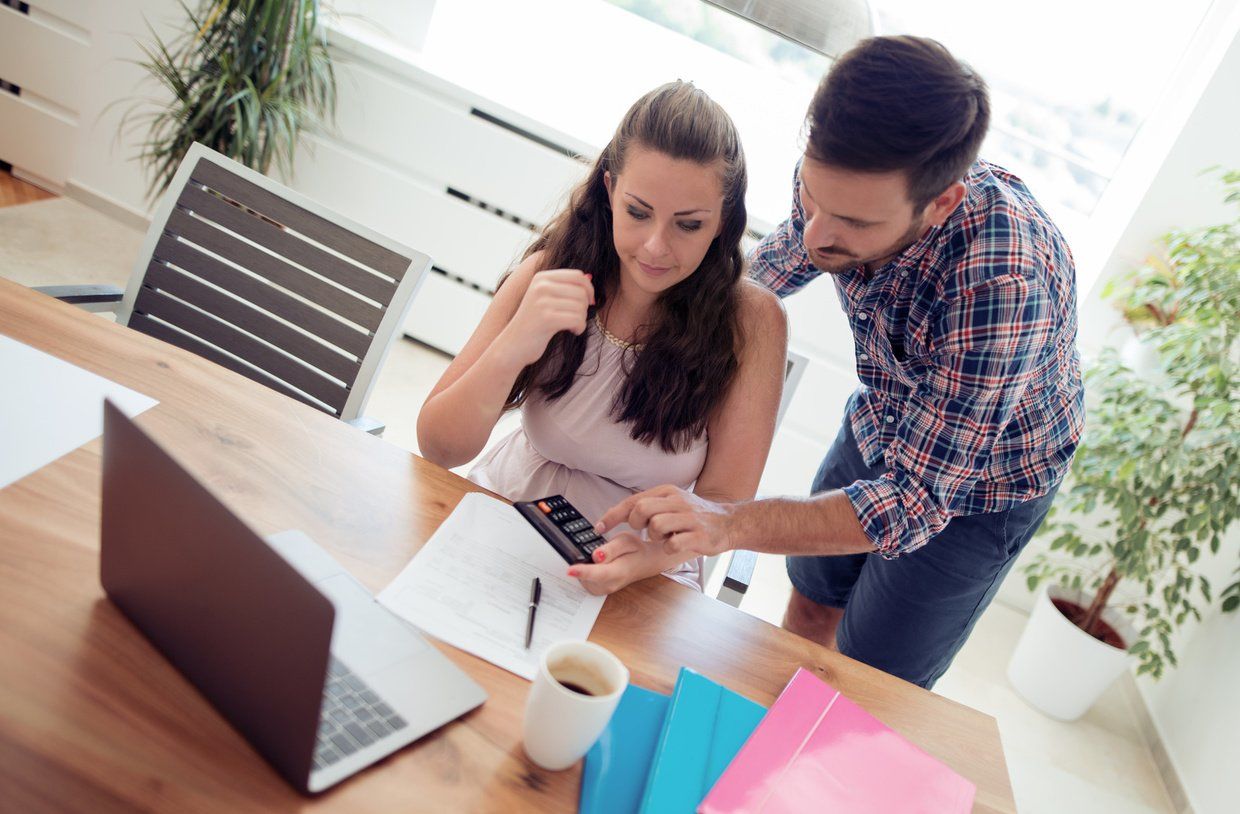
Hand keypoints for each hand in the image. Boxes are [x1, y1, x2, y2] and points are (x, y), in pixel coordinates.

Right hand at [498, 269, 594, 365]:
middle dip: (584, 308)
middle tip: (576, 318)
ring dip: (581, 319)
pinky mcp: (546, 318)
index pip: (577, 275)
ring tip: (572, 326)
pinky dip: (579, 327)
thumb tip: (590, 277)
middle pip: (581, 292)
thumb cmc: (535, 324)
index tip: (589, 303)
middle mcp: (541, 286)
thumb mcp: (546, 299)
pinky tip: (572, 331)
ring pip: (581, 306)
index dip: (589, 289)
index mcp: (541, 277)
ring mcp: (542, 301)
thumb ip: (565, 287)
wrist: (513, 345)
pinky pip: (577, 319)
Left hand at [566, 533, 646, 595]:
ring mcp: (605, 590)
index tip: (570, 570)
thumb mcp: (627, 541)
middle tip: (580, 554)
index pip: (599, 574)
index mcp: (619, 571)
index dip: (583, 572)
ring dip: (581, 570)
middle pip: (587, 579)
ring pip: (584, 582)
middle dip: (579, 567)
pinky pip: (585, 583)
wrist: (645, 563)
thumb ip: (611, 548)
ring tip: (591, 558)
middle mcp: (611, 584)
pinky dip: (583, 574)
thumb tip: (596, 556)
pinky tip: (589, 565)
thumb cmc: (636, 550)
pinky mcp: (599, 590)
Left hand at [596, 485, 734, 557]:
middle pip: (641, 509)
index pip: (632, 500)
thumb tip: (620, 514)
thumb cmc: (694, 516)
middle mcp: (677, 501)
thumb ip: (648, 506)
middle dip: (636, 523)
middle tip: (645, 532)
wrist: (729, 522)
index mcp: (667, 492)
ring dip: (654, 537)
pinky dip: (669, 548)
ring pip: (656, 525)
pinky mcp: (699, 535)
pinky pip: (673, 543)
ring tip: (664, 538)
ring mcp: (689, 518)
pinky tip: (675, 546)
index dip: (613, 515)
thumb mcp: (671, 503)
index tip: (598, 527)